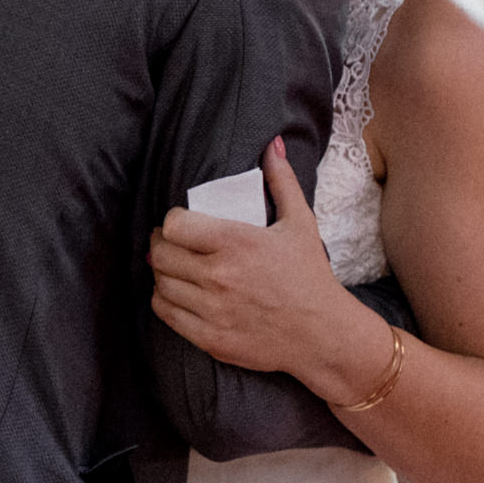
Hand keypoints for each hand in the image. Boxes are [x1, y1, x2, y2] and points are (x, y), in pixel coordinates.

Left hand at [151, 139, 382, 388]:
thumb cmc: (310, 276)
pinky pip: (165, 313)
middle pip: (160, 254)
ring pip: (160, 283)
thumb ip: (282, 181)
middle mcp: (219, 276)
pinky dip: (164, 300)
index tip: (181, 223)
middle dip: (161, 244)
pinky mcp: (209, 338)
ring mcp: (212, 310)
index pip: (174, 225)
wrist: (323, 335)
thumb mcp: (300, 223)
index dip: (172, 221)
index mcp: (237, 242)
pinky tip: (176, 293)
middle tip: (172, 243)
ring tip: (174, 267)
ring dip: (162, 272)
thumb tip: (273, 144)